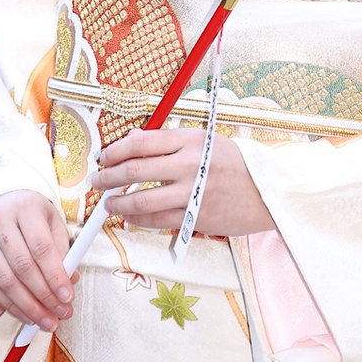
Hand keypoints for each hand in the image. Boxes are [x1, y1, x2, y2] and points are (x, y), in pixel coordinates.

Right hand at [0, 190, 76, 330]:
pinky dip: (10, 306)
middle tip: (61, 313)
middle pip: (23, 268)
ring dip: (28, 308)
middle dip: (44, 296)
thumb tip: (69, 281)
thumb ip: (61, 247)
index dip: (55, 275)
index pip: (41, 247)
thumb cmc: (29, 209)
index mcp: (24, 207)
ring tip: (46, 321)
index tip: (67, 296)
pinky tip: (26, 314)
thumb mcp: (50, 217)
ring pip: (6, 282)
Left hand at [90, 128, 275, 235]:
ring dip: (118, 204)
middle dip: (108, 177)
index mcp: (190, 140)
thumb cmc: (232, 163)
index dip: (115, 150)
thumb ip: (168, 142)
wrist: (264, 191)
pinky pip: (157, 222)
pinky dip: (138, 221)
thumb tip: (132, 143)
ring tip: (108, 203)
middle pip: (135, 170)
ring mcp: (191, 193)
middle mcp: (189, 165)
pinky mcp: (194, 218)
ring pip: (141, 201)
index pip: (142, 142)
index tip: (104, 156)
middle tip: (96, 180)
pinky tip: (130, 218)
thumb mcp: (203, 141)